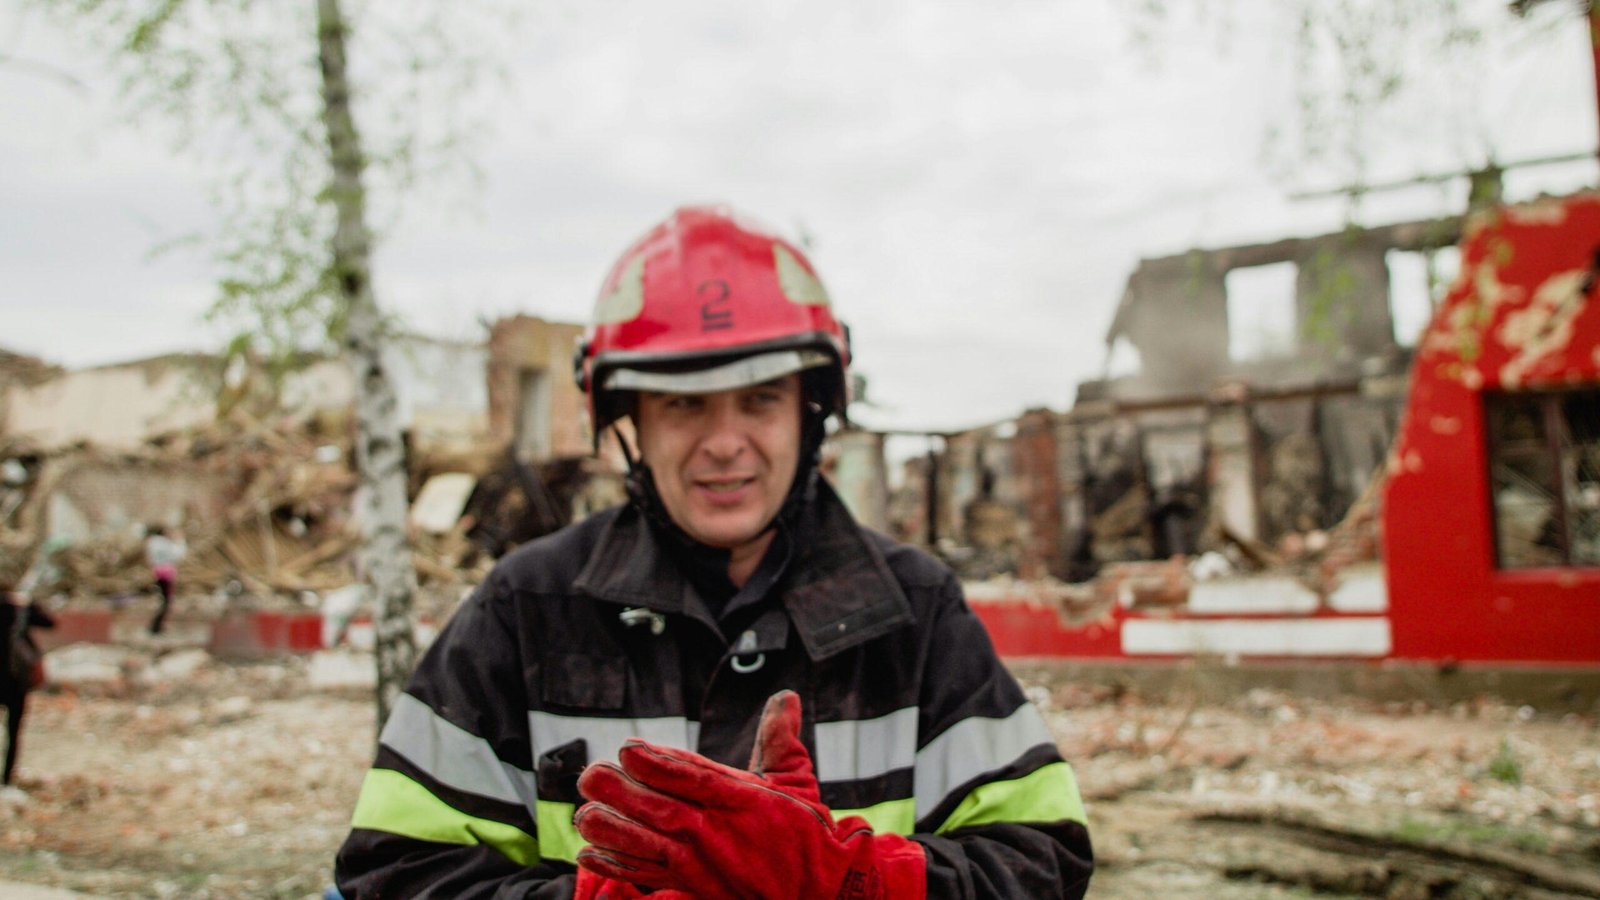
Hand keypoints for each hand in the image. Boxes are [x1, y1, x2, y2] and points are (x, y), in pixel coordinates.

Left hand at [574, 690, 924, 898]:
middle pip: (659, 808)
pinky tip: (592, 853)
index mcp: (740, 799)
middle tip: (591, 776)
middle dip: (619, 792)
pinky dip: (617, 865)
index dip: (655, 762)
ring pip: (646, 844)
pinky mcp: (692, 886)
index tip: (627, 748)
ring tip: (585, 815)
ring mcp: (701, 862)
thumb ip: (780, 738)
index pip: (690, 776)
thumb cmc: (806, 834)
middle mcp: (716, 830)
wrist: (820, 893)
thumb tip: (785, 697)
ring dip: (611, 829)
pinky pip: (647, 875)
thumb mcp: (797, 780)